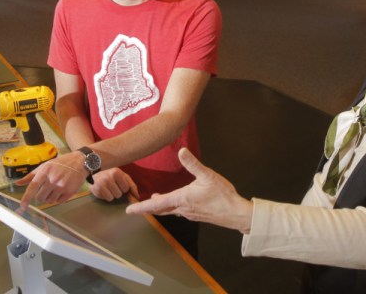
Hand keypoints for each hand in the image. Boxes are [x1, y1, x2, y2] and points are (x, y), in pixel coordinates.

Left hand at [16, 152, 87, 208]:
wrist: (80, 162)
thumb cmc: (61, 163)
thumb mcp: (45, 165)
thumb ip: (31, 175)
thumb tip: (17, 183)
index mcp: (45, 171)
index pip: (33, 187)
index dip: (26, 197)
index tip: (22, 206)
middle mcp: (53, 179)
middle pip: (40, 197)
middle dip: (41, 196)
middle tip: (45, 190)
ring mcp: (62, 186)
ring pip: (49, 201)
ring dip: (49, 198)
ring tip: (54, 189)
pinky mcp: (70, 192)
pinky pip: (59, 202)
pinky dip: (58, 199)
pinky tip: (61, 191)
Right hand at [89, 167, 138, 201]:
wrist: (95, 175)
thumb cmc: (112, 176)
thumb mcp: (123, 176)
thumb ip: (132, 185)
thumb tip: (137, 197)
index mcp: (116, 172)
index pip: (126, 188)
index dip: (124, 188)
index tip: (120, 184)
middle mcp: (108, 177)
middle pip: (119, 194)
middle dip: (118, 192)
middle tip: (113, 187)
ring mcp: (101, 184)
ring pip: (113, 198)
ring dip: (112, 195)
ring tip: (109, 189)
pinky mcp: (97, 190)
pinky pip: (107, 199)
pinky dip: (107, 197)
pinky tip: (104, 191)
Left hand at [126, 148, 253, 233]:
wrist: (236, 214)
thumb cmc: (223, 195)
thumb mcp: (208, 175)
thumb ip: (193, 163)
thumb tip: (181, 150)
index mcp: (182, 199)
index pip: (156, 204)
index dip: (141, 207)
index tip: (129, 210)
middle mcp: (182, 209)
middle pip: (160, 209)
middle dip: (147, 208)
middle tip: (135, 207)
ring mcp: (189, 213)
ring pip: (169, 211)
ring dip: (159, 207)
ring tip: (152, 201)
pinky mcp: (196, 215)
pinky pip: (178, 212)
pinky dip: (170, 208)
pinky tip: (174, 203)